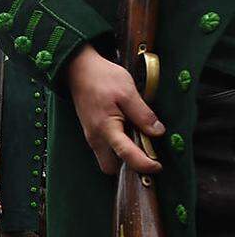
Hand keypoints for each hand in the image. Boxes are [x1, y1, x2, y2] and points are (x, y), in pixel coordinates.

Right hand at [65, 44, 163, 174]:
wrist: (79, 69)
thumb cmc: (103, 78)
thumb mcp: (127, 92)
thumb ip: (142, 114)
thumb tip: (157, 132)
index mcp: (106, 128)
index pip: (126, 154)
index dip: (144, 164)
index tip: (158, 167)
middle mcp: (95, 137)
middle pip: (110, 167)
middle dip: (127, 165)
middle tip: (145, 151)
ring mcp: (91, 135)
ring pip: (107, 158)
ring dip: (122, 155)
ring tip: (139, 139)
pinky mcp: (91, 131)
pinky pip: (104, 148)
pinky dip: (117, 146)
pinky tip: (128, 130)